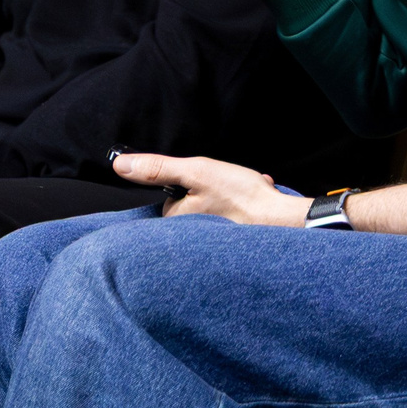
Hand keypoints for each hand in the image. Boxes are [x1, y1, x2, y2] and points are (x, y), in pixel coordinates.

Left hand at [111, 152, 304, 227]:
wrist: (286, 220)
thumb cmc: (242, 198)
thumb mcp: (196, 173)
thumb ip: (157, 168)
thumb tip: (120, 164)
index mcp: (176, 224)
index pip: (170, 199)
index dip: (188, 184)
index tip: (207, 183)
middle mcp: (192, 239)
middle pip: (193, 203)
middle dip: (212, 190)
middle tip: (229, 189)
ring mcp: (214, 241)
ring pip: (215, 206)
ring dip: (230, 194)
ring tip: (243, 194)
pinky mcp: (233, 243)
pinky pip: (233, 215)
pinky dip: (244, 204)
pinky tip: (254, 200)